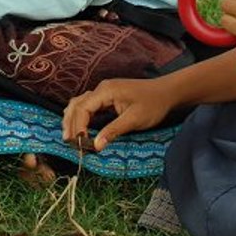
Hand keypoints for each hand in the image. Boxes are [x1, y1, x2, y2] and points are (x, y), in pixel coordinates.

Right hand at [62, 77, 176, 151]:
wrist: (167, 92)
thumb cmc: (153, 104)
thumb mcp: (134, 119)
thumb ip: (113, 131)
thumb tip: (96, 146)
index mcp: (106, 91)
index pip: (83, 108)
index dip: (78, 126)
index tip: (79, 143)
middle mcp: (101, 89)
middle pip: (77, 104)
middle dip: (70, 123)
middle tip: (68, 142)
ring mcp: (104, 92)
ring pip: (80, 104)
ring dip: (72, 119)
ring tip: (69, 136)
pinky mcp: (107, 97)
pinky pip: (88, 106)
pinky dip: (80, 117)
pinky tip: (79, 128)